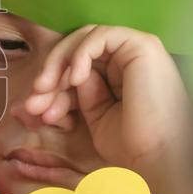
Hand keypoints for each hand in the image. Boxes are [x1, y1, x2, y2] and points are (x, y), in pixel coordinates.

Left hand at [25, 25, 189, 193]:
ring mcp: (137, 49)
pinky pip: (100, 36)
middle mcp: (130, 58)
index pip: (77, 66)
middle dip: (50, 75)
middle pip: (77, 50)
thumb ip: (77, 93)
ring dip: (58, 64)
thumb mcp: (95, 115)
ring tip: (45, 92)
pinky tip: (73, 80)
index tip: (35, 111)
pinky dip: (80, 54)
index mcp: (121, 74)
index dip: (53, 86)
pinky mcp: (142, 44)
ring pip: (85, 39)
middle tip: (33, 102)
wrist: (160, 157)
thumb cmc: (133, 144)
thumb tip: (48, 82)